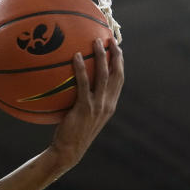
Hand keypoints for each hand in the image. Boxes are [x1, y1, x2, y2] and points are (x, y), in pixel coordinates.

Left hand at [48, 37, 123, 169]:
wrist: (69, 150)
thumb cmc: (73, 132)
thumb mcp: (85, 115)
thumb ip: (87, 100)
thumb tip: (77, 83)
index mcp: (110, 105)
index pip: (119, 80)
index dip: (120, 62)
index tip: (116, 48)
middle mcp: (108, 104)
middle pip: (116, 74)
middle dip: (115, 55)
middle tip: (109, 39)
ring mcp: (98, 106)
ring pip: (103, 76)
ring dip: (101, 56)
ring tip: (96, 41)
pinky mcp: (85, 107)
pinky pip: (83, 84)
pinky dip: (80, 69)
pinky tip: (75, 57)